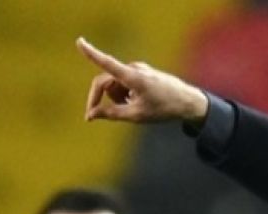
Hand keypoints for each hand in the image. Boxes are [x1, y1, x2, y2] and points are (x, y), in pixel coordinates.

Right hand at [76, 37, 208, 123]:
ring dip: (115, 98)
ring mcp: (138, 69)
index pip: (107, 64)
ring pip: (114, 85)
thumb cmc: (164, 109)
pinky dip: (124, 95)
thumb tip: (91, 115)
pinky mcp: (141, 72)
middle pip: (105, 81)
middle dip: (99, 99)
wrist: (188, 102)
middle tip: (92, 117)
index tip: (79, 42)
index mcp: (133, 77)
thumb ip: (112, 114)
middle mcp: (134, 69)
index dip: (91, 53)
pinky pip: (123, 84)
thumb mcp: (137, 115)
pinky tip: (138, 103)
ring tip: (132, 108)